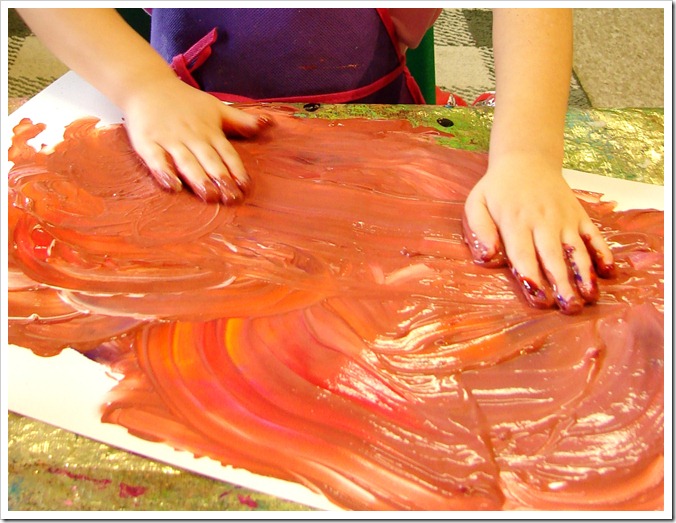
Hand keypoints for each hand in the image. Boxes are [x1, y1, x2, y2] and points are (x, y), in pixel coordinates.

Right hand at [121, 76, 273, 203]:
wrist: (147, 85)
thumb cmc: (185, 102)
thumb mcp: (216, 108)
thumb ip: (241, 121)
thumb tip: (269, 123)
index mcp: (210, 131)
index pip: (227, 153)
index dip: (236, 170)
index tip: (245, 186)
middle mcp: (192, 136)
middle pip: (209, 160)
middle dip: (221, 179)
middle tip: (231, 198)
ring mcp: (169, 140)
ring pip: (186, 162)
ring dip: (199, 179)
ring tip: (209, 196)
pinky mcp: (147, 142)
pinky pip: (156, 159)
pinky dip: (164, 172)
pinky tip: (173, 186)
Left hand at [462, 153, 614, 313]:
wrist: (526, 160)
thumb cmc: (497, 190)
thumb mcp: (477, 204)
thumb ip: (479, 230)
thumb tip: (486, 257)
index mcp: (515, 222)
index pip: (523, 255)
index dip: (532, 278)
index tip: (539, 299)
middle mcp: (542, 221)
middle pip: (553, 257)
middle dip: (562, 284)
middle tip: (569, 309)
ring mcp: (564, 218)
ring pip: (576, 249)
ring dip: (584, 274)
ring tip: (590, 297)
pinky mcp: (579, 216)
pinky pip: (593, 235)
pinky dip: (603, 252)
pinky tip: (609, 272)